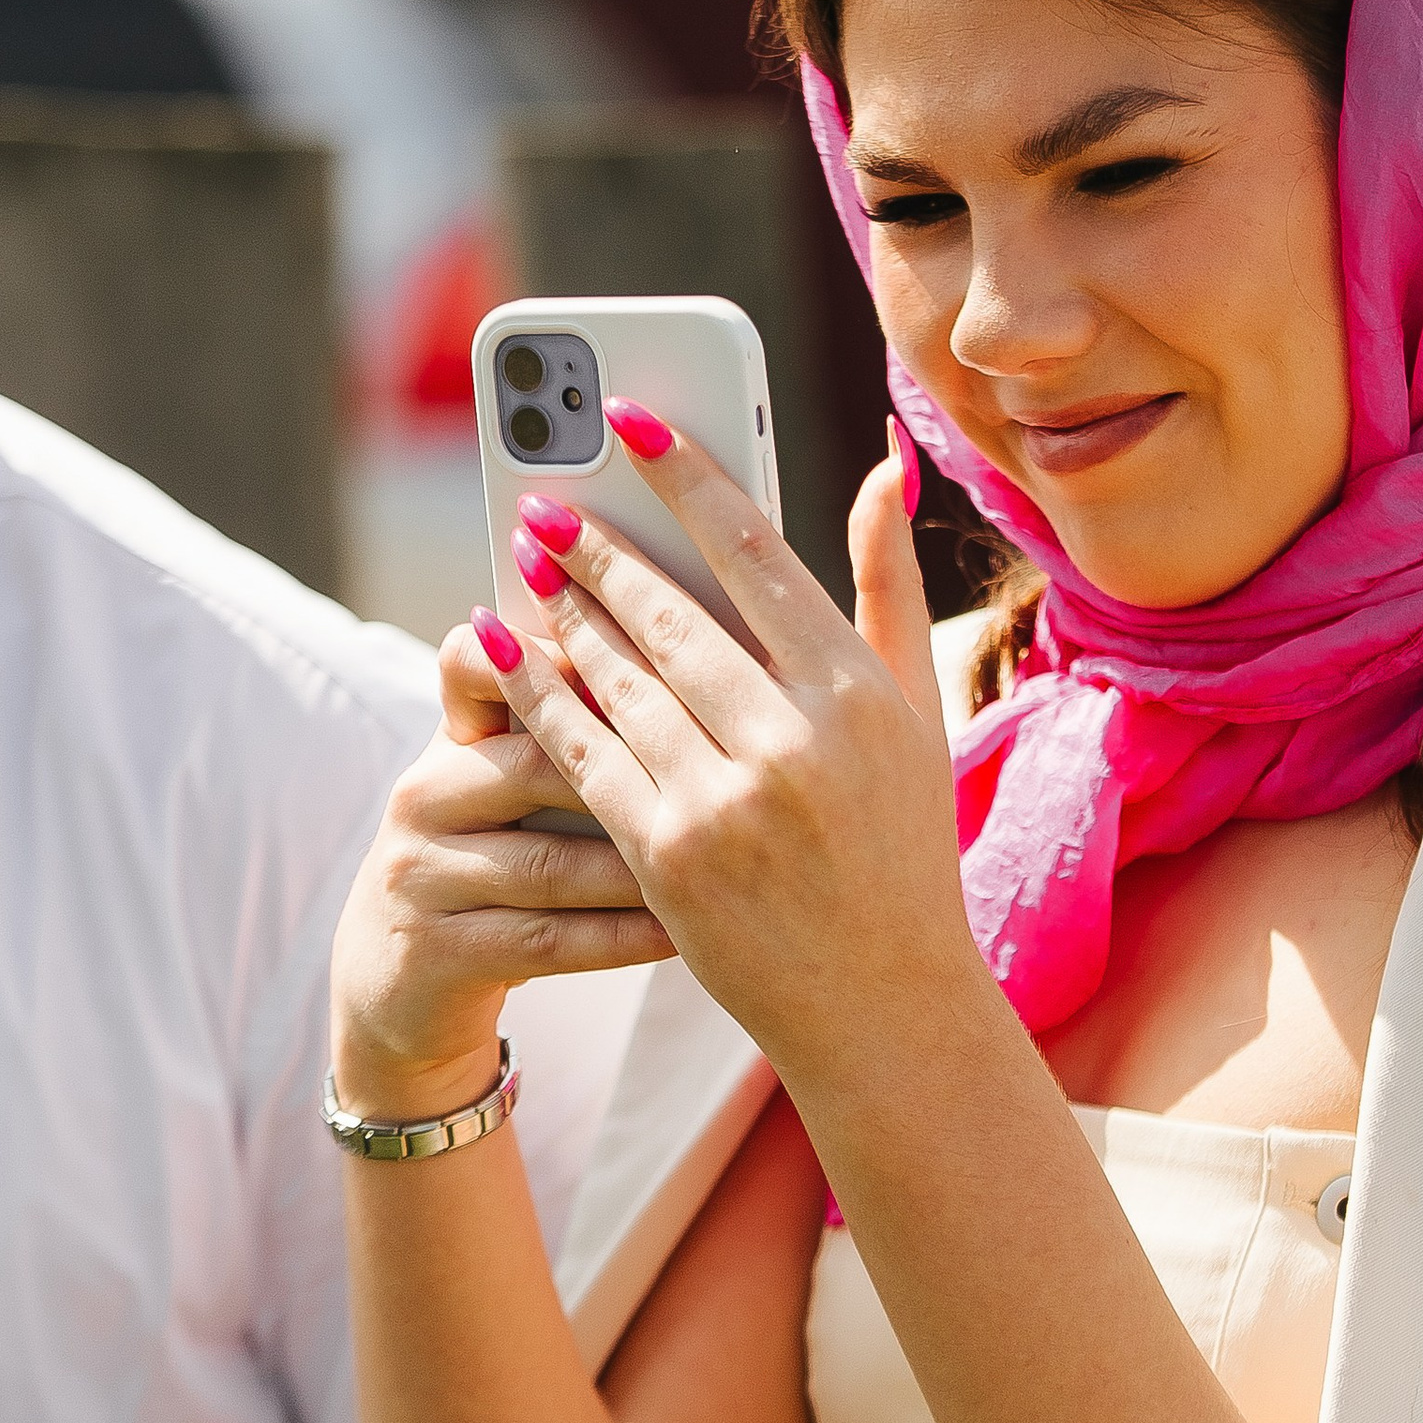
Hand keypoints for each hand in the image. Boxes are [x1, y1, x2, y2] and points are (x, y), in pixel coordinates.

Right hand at [329, 617, 676, 1115]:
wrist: (404, 983)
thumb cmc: (495, 867)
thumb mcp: (512, 792)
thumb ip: (574, 731)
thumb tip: (683, 661)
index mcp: (452, 741)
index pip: (474, 663)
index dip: (545, 651)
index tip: (634, 652)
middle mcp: (424, 795)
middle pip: (535, 764)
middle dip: (634, 768)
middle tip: (726, 767)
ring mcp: (419, 875)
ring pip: (548, 864)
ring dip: (639, 866)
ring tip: (721, 861)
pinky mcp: (432, 952)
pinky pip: (545, 940)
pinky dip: (620, 938)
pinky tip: (679, 932)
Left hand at [474, 420, 993, 1102]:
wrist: (885, 1002)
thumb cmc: (903, 843)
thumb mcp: (918, 709)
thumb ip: (889, 582)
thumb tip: (882, 460)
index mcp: (857, 690)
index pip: (755, 550)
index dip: (686, 475)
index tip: (632, 420)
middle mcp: (793, 739)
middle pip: (669, 612)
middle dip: (599, 548)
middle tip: (546, 499)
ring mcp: (724, 800)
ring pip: (617, 678)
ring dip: (562, 612)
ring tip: (527, 563)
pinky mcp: (666, 854)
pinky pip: (583, 752)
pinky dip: (538, 694)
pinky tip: (504, 652)